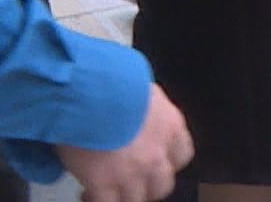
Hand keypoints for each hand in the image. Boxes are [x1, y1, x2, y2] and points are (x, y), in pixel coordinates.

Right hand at [57, 84, 193, 201]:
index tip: (154, 163)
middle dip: (148, 186)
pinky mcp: (104, 184)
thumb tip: (139, 112)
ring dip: (123, 196)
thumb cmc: (114, 80)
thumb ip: (148, 109)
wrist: (89, 93)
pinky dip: (97, 200)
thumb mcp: (142, 90)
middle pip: (162, 185)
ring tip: (105, 190)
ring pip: (136, 199)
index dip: (167, 163)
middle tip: (130, 182)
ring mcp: (132, 173)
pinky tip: (87, 193)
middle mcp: (157, 155)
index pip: (182, 156)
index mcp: (171, 127)